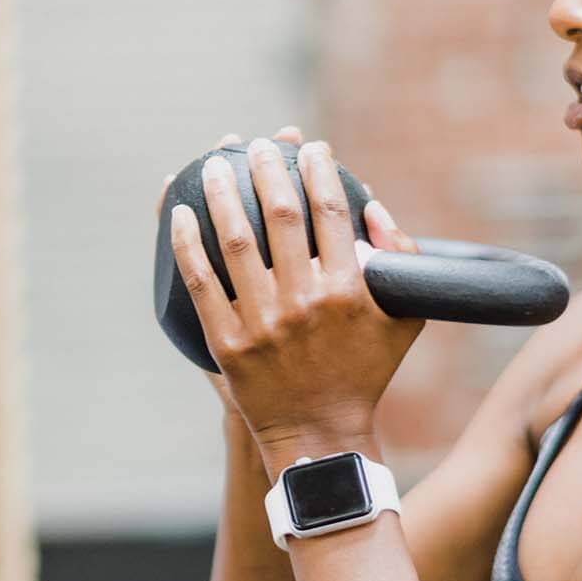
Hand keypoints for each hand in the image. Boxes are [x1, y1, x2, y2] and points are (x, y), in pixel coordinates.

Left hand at [167, 135, 425, 471]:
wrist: (321, 436)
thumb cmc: (365, 373)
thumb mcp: (402, 320)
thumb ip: (400, 260)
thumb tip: (374, 206)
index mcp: (348, 290)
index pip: (331, 212)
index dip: (319, 171)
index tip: (310, 148)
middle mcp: (304, 301)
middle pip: (281, 215)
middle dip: (269, 168)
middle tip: (258, 144)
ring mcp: (262, 322)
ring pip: (235, 241)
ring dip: (222, 194)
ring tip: (215, 162)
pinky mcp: (226, 342)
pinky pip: (200, 281)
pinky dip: (186, 242)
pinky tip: (179, 211)